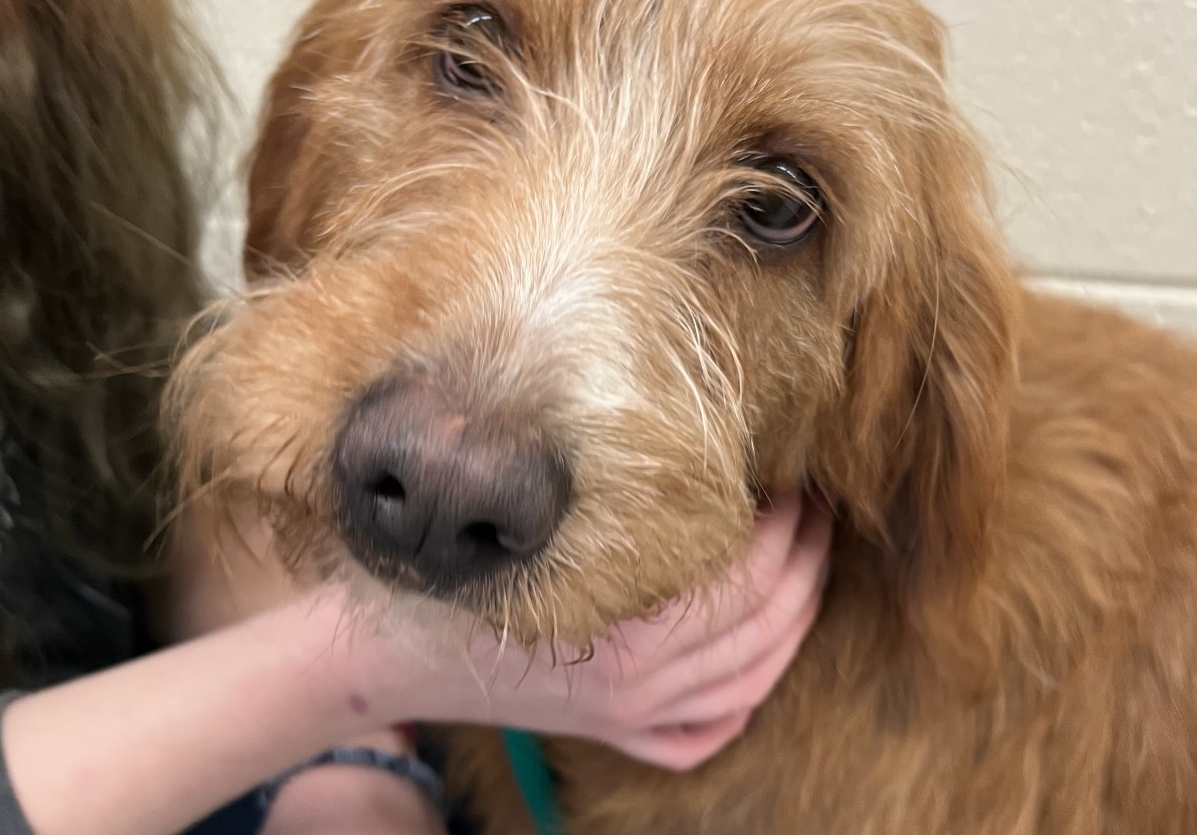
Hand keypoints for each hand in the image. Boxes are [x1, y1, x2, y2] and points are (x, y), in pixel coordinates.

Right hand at [397, 493, 831, 770]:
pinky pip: (701, 733)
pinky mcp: (611, 729)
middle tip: (815, 507)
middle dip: (804, 563)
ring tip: (808, 563)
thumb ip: (615, 514)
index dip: (782, 526)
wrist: (381, 651)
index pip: (744, 578)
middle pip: (762, 627)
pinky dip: (740, 702)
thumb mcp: (534, 531)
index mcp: (628, 637)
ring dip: (793, 621)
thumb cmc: (453, 572)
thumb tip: (698, 462)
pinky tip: (758, 663)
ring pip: (749, 678)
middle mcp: (639, 686)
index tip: (793, 478)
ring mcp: (628, 716)